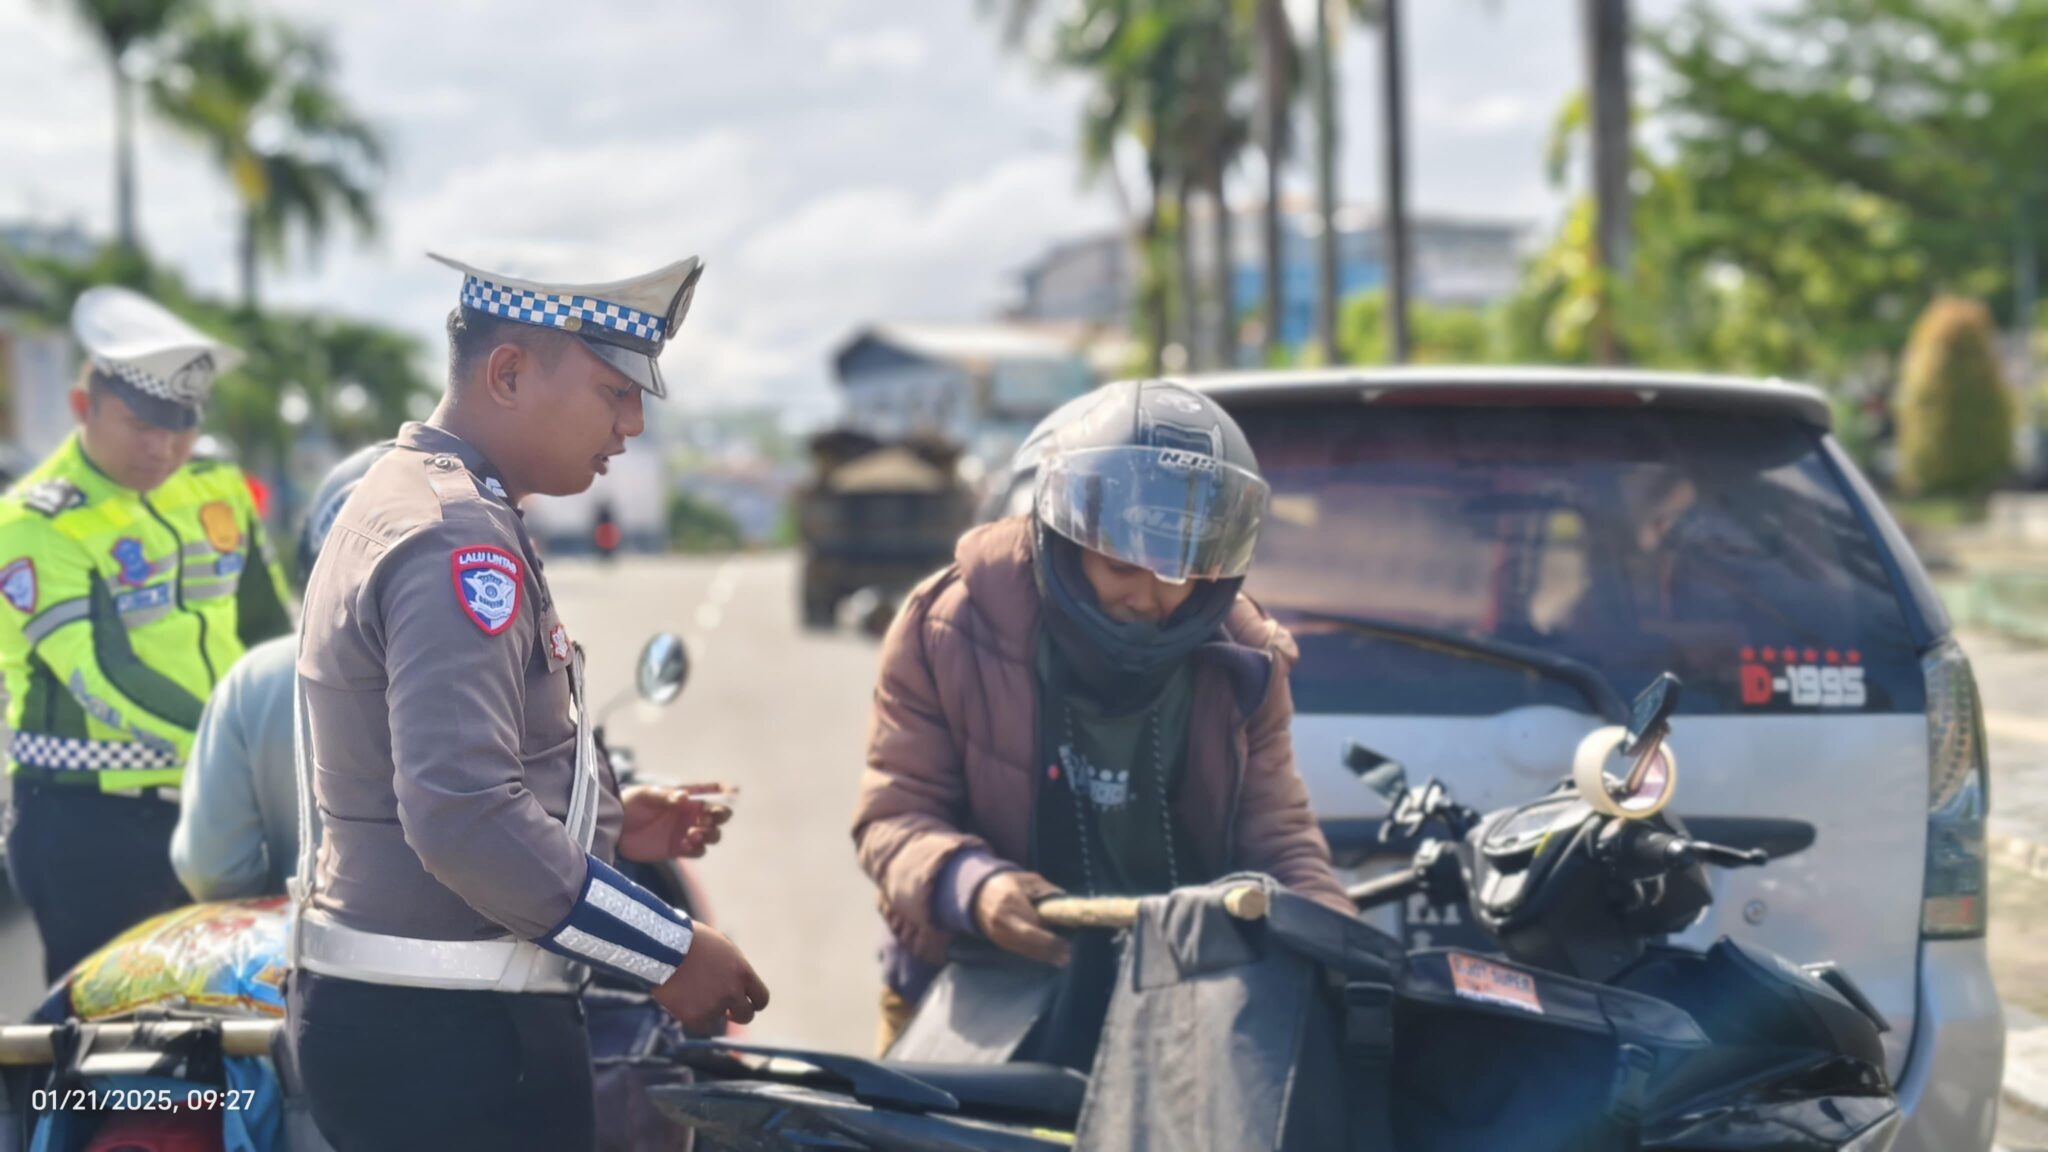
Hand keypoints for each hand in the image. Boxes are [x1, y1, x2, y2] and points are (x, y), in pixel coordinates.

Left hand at [617, 784, 732, 862]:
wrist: (613, 828)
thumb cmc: (628, 804)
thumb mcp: (645, 795)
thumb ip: (665, 796)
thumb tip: (683, 798)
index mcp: (685, 796)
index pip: (710, 791)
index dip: (725, 790)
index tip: (733, 790)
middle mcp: (689, 814)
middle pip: (717, 815)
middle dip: (720, 816)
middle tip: (709, 818)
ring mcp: (685, 832)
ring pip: (712, 834)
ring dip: (710, 834)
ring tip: (694, 834)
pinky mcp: (678, 850)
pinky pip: (698, 851)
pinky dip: (698, 848)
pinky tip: (687, 844)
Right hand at [651, 922, 770, 1032]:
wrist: (663, 947)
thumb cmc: (691, 940)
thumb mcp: (723, 948)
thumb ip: (734, 969)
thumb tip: (738, 985)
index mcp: (743, 973)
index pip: (762, 998)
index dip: (755, 1003)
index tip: (747, 1004)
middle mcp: (733, 992)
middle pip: (746, 1015)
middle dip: (738, 1015)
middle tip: (728, 1012)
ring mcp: (714, 1006)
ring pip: (717, 1018)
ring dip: (708, 1010)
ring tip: (690, 990)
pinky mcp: (695, 1017)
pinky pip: (699, 1025)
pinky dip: (692, 1017)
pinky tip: (682, 1001)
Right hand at [972, 870, 1070, 967]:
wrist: (979, 894)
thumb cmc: (1009, 885)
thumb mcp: (1028, 880)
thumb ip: (1046, 890)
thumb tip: (1065, 902)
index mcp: (1010, 899)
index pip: (1033, 919)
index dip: (1049, 930)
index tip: (1066, 938)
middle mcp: (1002, 918)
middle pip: (1027, 937)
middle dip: (1048, 947)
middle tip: (1067, 955)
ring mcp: (998, 932)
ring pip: (1024, 948)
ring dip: (1044, 956)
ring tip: (1062, 960)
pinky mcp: (998, 941)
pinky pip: (1019, 951)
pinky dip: (1035, 955)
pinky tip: (1050, 959)